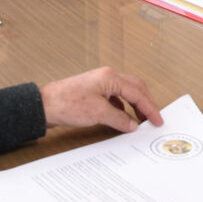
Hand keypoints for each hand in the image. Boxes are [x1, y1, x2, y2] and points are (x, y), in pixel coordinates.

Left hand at [40, 66, 161, 131]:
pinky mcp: (93, 92)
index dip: (150, 108)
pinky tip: (123, 118)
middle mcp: (107, 77)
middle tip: (153, 118)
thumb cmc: (67, 104)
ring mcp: (100, 84)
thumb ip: (120, 119)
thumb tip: (133, 124)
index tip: (158, 120)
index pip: (138, 93)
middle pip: (135, 88)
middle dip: (146, 103)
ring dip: (135, 106)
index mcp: (111, 77)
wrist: (45, 106)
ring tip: (141, 120)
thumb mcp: (98, 114)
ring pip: (125, 93)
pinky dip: (123, 108)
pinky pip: (115, 98)